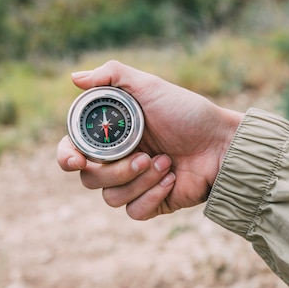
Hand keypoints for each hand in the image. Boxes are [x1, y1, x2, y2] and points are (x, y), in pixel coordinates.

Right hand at [57, 60, 242, 219]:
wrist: (221, 143)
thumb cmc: (186, 112)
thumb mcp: (149, 86)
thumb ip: (111, 75)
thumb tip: (74, 79)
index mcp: (111, 135)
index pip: (73, 150)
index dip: (67, 158)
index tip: (77, 160)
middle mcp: (118, 160)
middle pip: (90, 178)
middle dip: (115, 170)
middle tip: (143, 156)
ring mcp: (134, 183)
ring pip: (110, 197)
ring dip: (139, 180)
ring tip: (166, 162)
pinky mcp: (151, 203)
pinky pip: (133, 211)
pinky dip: (151, 196)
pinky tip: (172, 178)